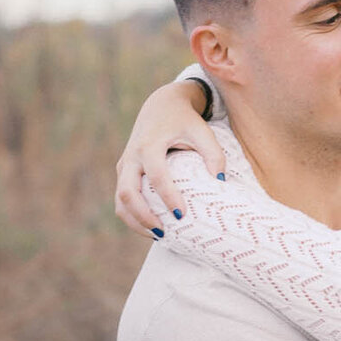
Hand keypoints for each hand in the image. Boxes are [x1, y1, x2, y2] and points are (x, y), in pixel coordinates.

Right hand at [113, 81, 225, 240]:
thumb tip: (220, 181)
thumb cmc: (185, 120)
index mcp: (149, 145)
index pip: (156, 175)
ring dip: (136, 221)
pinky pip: (122, 200)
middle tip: (165, 231)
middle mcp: (132, 157)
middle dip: (143, 216)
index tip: (182, 215)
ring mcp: (124, 166)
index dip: (168, 196)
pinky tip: (153, 228)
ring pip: (120, 201)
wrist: (161, 105)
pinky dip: (133, 217)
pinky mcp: (124, 173)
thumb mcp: (202, 131)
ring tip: (160, 235)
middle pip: (127, 193)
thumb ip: (214, 154)